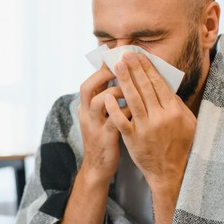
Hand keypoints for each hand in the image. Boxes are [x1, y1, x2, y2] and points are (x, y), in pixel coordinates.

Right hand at [77, 65, 130, 185]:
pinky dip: (126, 110)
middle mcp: (85, 114)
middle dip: (105, 74)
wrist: (98, 167)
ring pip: (99, 101)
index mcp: (84, 108)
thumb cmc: (104, 138)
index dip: (102, 68)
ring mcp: (93, 126)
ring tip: (131, 86)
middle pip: (88, 87)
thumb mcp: (100, 117)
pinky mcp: (104, 137)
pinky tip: (138, 106)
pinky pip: (114, 119)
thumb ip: (106, 101)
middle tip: (123, 65)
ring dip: (116, 90)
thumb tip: (122, 80)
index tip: (118, 56)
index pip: (90, 81)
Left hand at [103, 52, 195, 193]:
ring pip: (133, 99)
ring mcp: (145, 128)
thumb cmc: (181, 146)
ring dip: (124, 81)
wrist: (170, 172)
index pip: (159, 84)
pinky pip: (121, 120)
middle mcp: (160, 117)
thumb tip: (167, 87)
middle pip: (145, 87)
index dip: (148, 68)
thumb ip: (177, 105)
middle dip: (134, 69)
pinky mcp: (133, 139)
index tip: (140, 56)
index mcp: (174, 111)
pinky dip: (114, 108)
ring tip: (117, 66)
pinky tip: (107, 95)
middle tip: (125, 55)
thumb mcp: (187, 123)